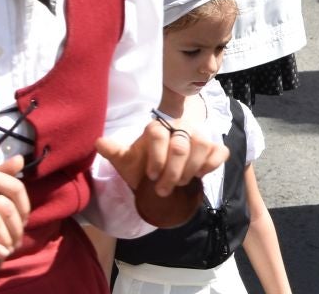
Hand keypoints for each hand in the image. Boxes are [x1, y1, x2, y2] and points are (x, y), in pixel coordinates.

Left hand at [97, 119, 227, 229]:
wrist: (160, 175)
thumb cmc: (142, 166)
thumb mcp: (126, 162)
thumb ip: (115, 151)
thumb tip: (98, 142)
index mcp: (156, 127)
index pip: (158, 134)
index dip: (156, 157)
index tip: (151, 176)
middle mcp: (179, 127)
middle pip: (180, 145)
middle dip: (172, 172)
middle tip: (164, 190)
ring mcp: (198, 136)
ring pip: (202, 144)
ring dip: (191, 169)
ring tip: (182, 183)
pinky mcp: (213, 148)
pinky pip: (220, 151)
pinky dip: (212, 164)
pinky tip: (200, 175)